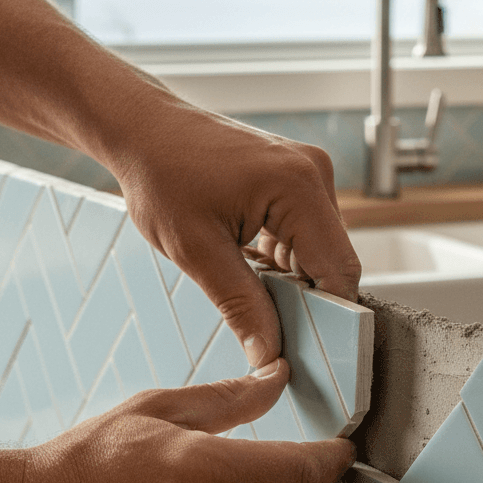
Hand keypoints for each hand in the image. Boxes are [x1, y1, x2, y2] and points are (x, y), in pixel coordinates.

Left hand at [111, 93, 361, 367]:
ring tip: (245, 285)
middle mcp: (314, 173)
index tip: (315, 352)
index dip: (333, 317)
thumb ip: (241, 305)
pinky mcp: (294, 176)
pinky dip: (282, 256)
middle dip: (308, 299)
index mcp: (299, 187)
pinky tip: (246, 261)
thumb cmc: (162, 174)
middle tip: (271, 331)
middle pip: (332, 260)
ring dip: (291, 278)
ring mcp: (306, 171)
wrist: (143, 128)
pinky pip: (304, 231)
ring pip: (318, 248)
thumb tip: (269, 354)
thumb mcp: (197, 251)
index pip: (339, 269)